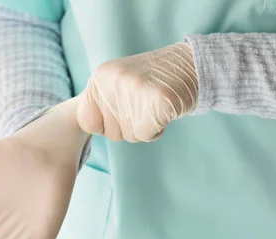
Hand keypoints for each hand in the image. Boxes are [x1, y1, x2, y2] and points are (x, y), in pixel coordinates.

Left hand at [77, 42, 197, 142]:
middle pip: (111, 133)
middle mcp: (112, 81)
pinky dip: (156, 130)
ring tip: (153, 106)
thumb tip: (86, 125)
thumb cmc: (151, 81)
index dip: (105, 125)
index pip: (87, 121)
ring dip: (144, 128)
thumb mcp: (117, 83)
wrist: (190, 65)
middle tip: (143, 105)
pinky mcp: (156, 101)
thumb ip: (100, 101)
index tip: (121, 112)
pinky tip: (163, 111)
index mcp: (99, 76)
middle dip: (128, 127)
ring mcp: (134, 90)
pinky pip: (145, 135)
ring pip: (129, 136)